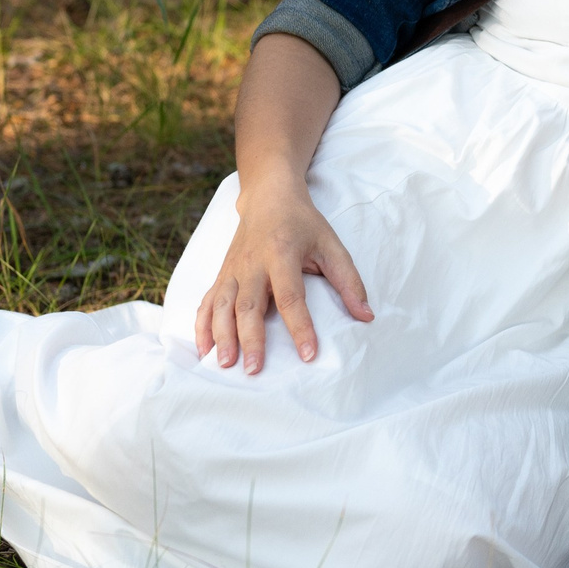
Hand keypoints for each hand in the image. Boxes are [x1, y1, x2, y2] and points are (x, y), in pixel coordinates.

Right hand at [194, 179, 373, 371]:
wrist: (268, 198)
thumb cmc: (303, 224)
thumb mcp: (332, 246)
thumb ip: (349, 281)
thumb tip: (366, 316)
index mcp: (282, 254)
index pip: (291, 296)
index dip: (301, 326)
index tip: (309, 354)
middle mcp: (252, 263)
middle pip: (249, 305)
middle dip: (251, 339)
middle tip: (254, 370)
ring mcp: (232, 269)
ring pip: (222, 306)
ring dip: (222, 337)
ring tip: (226, 364)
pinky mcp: (221, 275)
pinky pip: (207, 302)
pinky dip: (202, 326)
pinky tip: (204, 350)